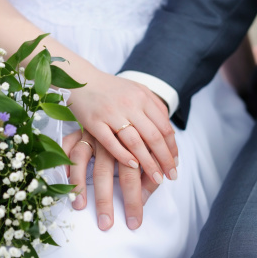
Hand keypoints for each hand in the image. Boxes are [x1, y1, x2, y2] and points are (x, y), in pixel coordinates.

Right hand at [63, 130, 161, 230]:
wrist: (127, 103)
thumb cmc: (142, 133)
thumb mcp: (152, 151)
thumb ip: (151, 175)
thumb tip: (145, 199)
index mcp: (130, 143)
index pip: (133, 176)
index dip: (134, 200)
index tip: (134, 223)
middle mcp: (109, 138)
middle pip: (106, 171)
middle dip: (106, 200)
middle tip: (106, 224)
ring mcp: (91, 134)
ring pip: (81, 158)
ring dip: (80, 182)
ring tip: (79, 206)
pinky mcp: (78, 131)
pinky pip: (66, 144)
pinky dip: (62, 158)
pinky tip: (61, 178)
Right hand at [67, 70, 178, 185]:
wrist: (81, 79)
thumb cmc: (111, 89)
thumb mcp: (136, 91)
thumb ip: (153, 107)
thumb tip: (169, 132)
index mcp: (143, 97)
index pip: (164, 127)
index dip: (172, 148)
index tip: (175, 163)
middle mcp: (130, 104)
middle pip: (154, 137)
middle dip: (165, 159)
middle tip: (171, 176)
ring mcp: (111, 113)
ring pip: (135, 142)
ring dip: (148, 163)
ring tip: (156, 178)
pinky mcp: (94, 121)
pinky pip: (111, 142)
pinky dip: (123, 155)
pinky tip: (133, 165)